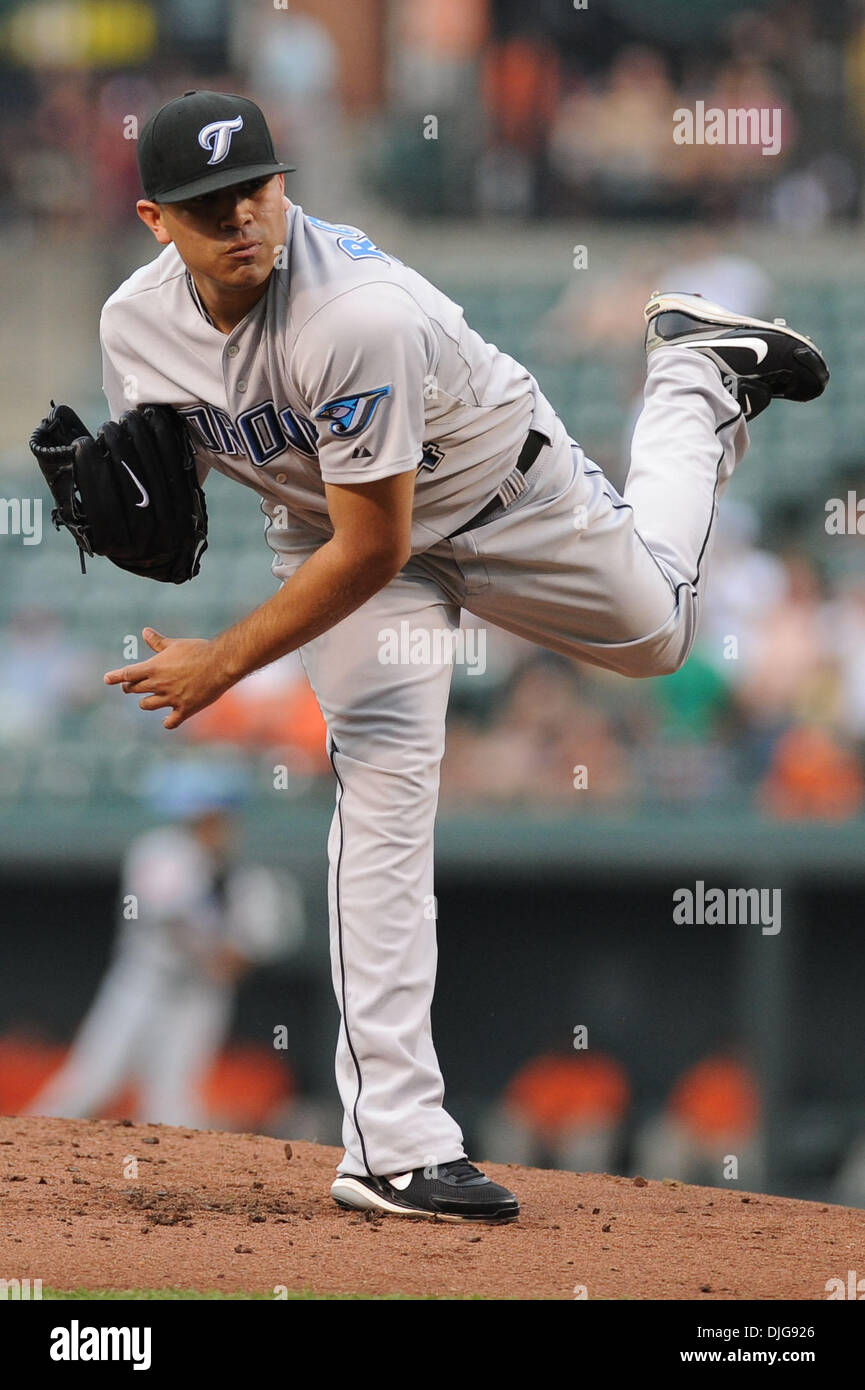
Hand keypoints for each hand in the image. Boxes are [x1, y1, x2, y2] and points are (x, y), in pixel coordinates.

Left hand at [104, 628, 230, 729]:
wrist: (220, 664)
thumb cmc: (198, 651)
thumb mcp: (176, 645)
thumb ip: (158, 642)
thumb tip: (145, 631)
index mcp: (154, 668)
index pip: (127, 674)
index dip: (116, 677)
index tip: (107, 679)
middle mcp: (159, 684)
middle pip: (134, 690)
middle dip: (130, 688)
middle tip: (131, 687)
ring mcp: (170, 699)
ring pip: (147, 705)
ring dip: (146, 703)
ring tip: (150, 700)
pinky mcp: (184, 709)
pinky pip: (170, 722)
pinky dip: (167, 722)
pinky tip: (168, 720)